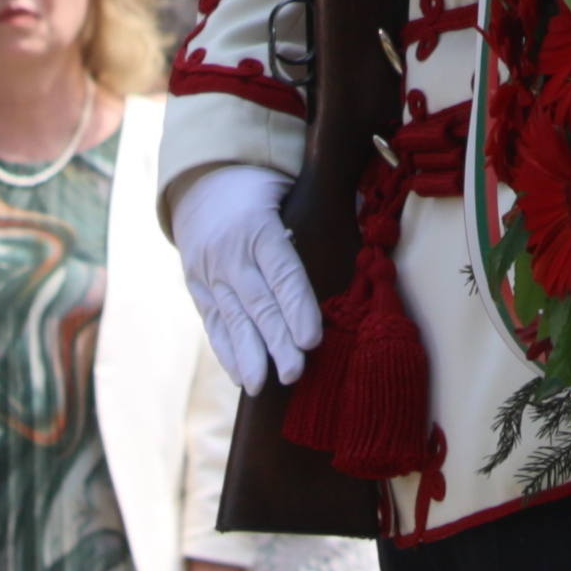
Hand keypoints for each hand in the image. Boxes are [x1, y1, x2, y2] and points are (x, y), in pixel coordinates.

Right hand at [171, 161, 325, 391]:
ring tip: (262, 385)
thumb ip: (322, 213)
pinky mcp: (198, 291)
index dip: (297, 306)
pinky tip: (242, 377)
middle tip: (294, 372)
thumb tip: (371, 232)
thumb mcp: (290, 188)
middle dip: (275, 341)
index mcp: (257, 226)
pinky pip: (213, 324)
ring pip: (231, 319)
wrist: (201, 185)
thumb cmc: (263, 189)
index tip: (311, 339)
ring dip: (248, 356)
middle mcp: (230, 254)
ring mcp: (210, 275)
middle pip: (257, 303)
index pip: (282, 272)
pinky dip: (227, 352)